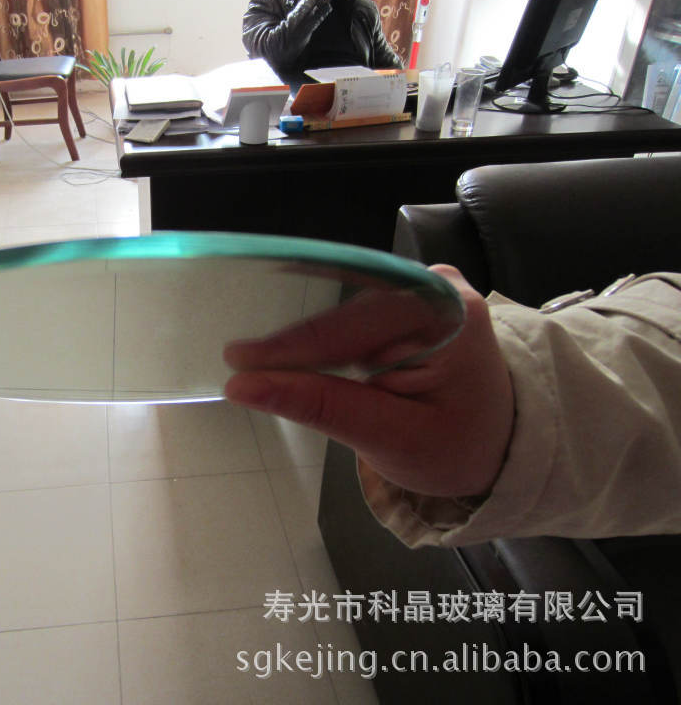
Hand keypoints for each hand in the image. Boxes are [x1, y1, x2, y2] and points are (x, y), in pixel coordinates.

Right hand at [223, 265, 513, 498]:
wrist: (500, 445)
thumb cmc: (456, 449)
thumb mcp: (390, 439)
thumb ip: (321, 406)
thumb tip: (244, 385)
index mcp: (448, 316)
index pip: (353, 325)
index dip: (291, 344)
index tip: (236, 361)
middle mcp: (439, 287)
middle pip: (346, 311)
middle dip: (294, 343)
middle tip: (236, 363)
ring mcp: (426, 289)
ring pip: (346, 312)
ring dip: (305, 343)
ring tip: (253, 363)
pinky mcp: (412, 300)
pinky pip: (356, 313)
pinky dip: (324, 340)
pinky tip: (288, 358)